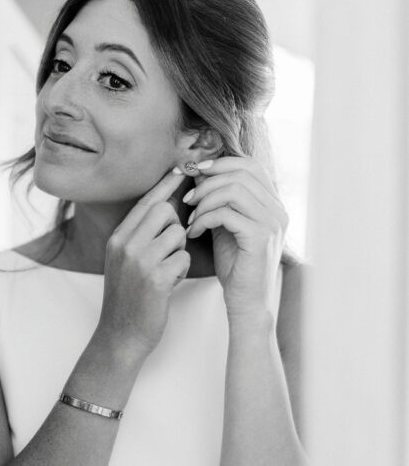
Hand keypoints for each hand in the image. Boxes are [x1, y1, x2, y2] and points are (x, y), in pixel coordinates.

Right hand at [97, 169, 189, 356]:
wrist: (120, 336)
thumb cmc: (129, 298)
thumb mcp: (124, 261)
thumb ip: (140, 235)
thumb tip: (167, 206)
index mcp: (117, 238)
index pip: (145, 201)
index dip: (165, 184)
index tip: (181, 169)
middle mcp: (125, 245)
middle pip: (165, 211)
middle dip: (176, 225)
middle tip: (171, 247)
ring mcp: (139, 261)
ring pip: (178, 234)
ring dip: (180, 251)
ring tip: (167, 270)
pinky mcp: (155, 279)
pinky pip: (183, 259)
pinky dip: (181, 271)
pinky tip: (169, 285)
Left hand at [182, 155, 288, 317]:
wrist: (246, 301)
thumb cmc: (235, 265)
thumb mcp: (225, 225)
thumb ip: (218, 200)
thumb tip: (199, 172)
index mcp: (272, 203)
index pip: (250, 165)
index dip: (221, 164)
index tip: (195, 173)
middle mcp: (277, 209)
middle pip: (241, 173)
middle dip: (207, 183)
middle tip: (187, 200)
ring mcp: (272, 222)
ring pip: (233, 190)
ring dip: (204, 201)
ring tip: (191, 219)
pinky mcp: (261, 237)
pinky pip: (227, 214)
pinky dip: (205, 219)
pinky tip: (194, 232)